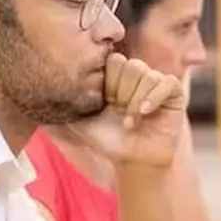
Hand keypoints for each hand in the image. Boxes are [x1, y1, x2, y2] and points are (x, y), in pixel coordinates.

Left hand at [70, 53, 185, 167]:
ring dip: (135, 101)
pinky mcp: (173, 94)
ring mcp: (156, 84)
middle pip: (131, 65)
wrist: (133, 161)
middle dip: (122, 92)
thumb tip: (46, 92)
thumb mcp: (80, 122)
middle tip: (119, 113)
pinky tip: (143, 113)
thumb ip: (68, 104)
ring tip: (130, 123)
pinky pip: (166, 83)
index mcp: (116, 78)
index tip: (105, 103)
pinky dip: (153, 98)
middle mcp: (137, 77)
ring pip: (147, 75)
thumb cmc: (108, 142)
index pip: (113, 60)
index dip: (108, 81)